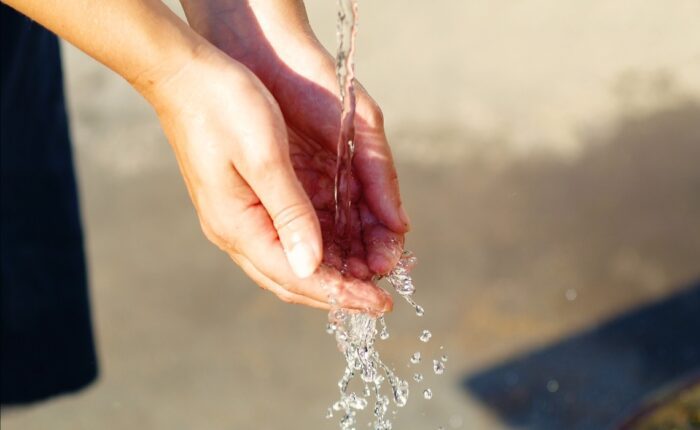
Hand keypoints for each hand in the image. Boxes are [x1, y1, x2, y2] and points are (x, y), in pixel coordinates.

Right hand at [180, 0, 410, 280]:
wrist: (183, 74)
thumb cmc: (224, 106)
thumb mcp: (265, 157)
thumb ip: (290, 213)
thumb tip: (311, 266)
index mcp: (238, 225)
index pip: (297, 277)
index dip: (341, 293)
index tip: (380, 305)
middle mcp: (234, 230)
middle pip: (292, 279)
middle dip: (338, 292)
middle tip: (379, 300)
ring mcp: (236, 217)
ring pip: (289, 262)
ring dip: (330, 273)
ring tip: (368, 276)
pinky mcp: (243, 201)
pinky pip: (283, 239)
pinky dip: (316, 249)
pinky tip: (341, 247)